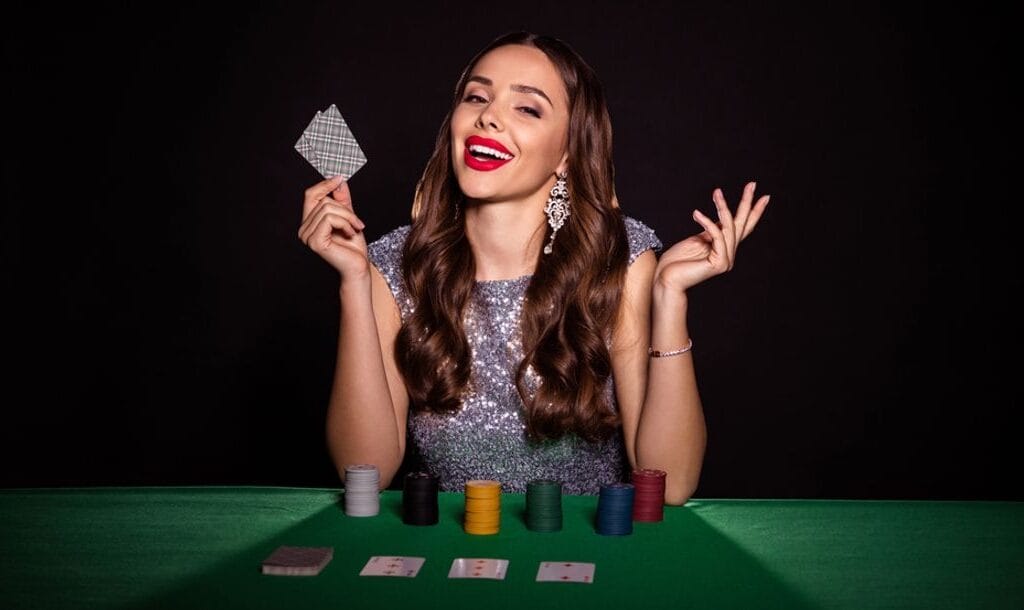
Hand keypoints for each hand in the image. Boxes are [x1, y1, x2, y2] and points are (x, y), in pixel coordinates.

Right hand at [298, 175, 370, 281]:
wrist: (358, 267)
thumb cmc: (353, 247)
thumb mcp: (349, 217)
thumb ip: (342, 200)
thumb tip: (339, 180)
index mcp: (309, 222)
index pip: (310, 195)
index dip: (324, 184)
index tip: (339, 178)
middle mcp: (304, 229)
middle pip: (323, 201)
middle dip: (345, 209)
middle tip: (357, 222)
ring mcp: (307, 236)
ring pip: (328, 209)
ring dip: (348, 217)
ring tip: (355, 228)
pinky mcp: (315, 242)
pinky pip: (330, 219)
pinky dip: (345, 223)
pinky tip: (350, 234)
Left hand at [654, 181, 768, 292]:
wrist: (665, 280)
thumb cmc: (676, 262)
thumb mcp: (697, 240)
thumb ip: (711, 232)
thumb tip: (721, 219)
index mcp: (724, 248)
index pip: (742, 227)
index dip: (752, 212)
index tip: (762, 195)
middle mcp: (728, 254)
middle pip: (742, 225)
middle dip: (747, 203)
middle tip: (752, 184)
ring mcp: (726, 260)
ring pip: (729, 227)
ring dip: (722, 207)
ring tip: (716, 192)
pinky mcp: (719, 263)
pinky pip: (717, 236)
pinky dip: (707, 222)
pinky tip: (696, 214)